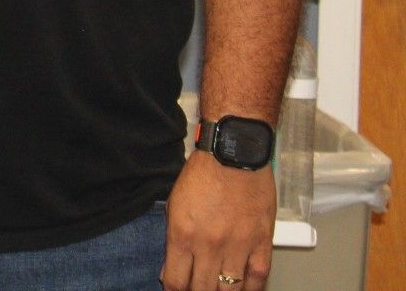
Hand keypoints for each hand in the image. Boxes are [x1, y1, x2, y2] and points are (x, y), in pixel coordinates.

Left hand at [158, 151, 274, 290]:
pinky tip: (243, 290)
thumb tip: (171, 269)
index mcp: (182, 235)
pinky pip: (258, 278)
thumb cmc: (202, 176)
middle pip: (202, 289)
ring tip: (217, 290)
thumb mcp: (174, 205)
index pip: (176, 280)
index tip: (176, 290)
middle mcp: (209, 245)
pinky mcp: (262, 243)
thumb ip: (173, 240)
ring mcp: (238, 246)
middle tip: (196, 290)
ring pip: (230, 288)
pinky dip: (250, 289)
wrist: (234, 155)